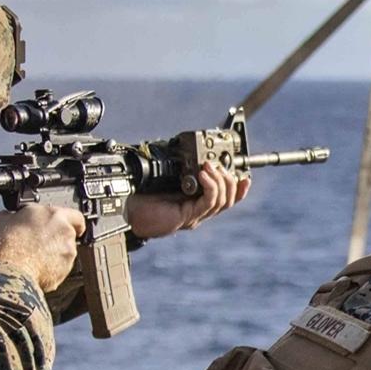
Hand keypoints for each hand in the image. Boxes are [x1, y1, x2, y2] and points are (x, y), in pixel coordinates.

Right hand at [0, 204, 85, 290]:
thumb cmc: (6, 244)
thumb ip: (16, 215)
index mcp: (55, 215)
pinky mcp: (66, 270)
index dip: (72, 222)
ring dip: (54, 254)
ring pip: (65, 252)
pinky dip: (51, 268)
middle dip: (57, 238)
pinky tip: (35, 268)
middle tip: (40, 242)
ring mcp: (68, 252)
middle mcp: (66, 232)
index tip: (67, 225)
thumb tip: (13, 217)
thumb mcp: (3, 219)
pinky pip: (61, 268)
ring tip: (33, 257)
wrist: (10, 269)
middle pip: (68, 234)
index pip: (75, 216)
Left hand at [126, 163, 248, 239]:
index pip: (225, 198)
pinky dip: (211, 187)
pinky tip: (203, 175)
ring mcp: (195, 216)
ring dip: (220, 181)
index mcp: (195, 203)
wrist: (125, 208)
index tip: (245, 176)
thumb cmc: (140, 194)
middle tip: (217, 165)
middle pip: (229, 200)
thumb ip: (181, 170)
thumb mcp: (165, 177)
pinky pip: (209, 202)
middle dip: (230, 180)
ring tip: (209, 167)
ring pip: (222, 201)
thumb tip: (192, 152)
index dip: (239, 189)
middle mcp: (198, 211)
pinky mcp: (188, 217)